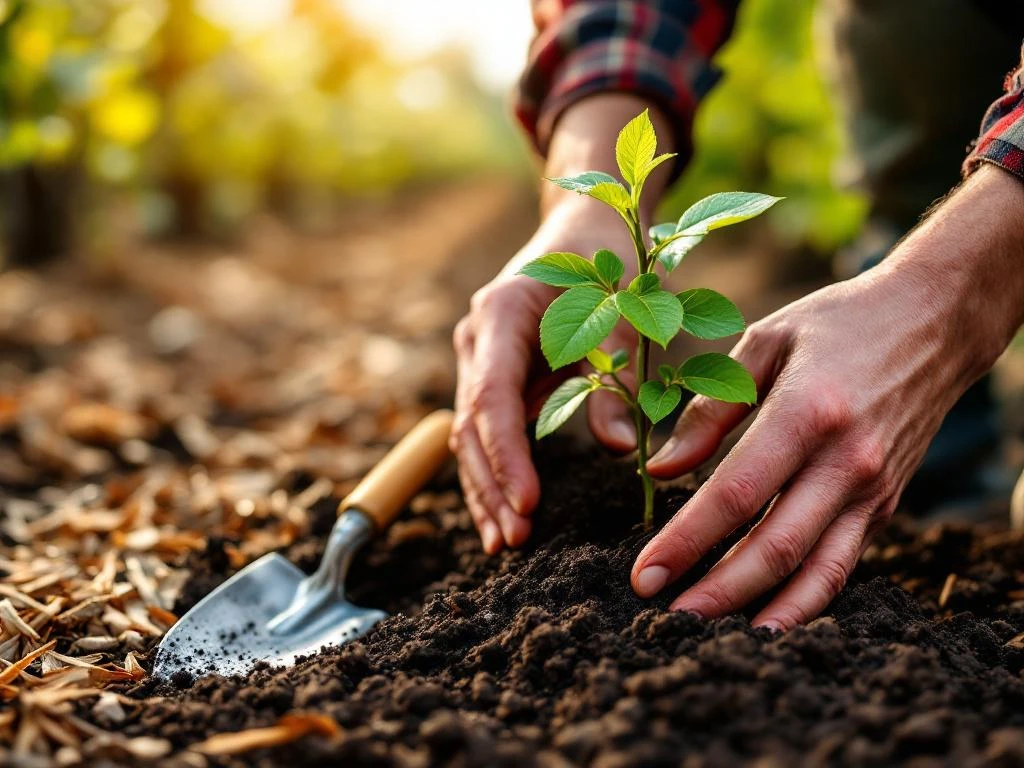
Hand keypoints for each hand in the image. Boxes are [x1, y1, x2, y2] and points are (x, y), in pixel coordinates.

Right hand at [451, 94, 675, 553]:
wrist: (586, 225)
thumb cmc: (612, 261)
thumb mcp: (627, 313)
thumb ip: (618, 377)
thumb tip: (621, 450)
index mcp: (501, 314)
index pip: (492, 397)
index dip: (507, 454)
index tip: (528, 503)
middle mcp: (477, 338)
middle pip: (471, 424)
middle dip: (492, 484)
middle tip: (516, 540)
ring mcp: (477, 357)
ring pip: (468, 434)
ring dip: (485, 488)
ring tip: (504, 542)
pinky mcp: (492, 374)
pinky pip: (484, 431)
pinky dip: (492, 472)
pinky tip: (501, 515)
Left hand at [631, 164, 1023, 628]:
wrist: (934, 322)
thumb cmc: (837, 324)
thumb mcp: (766, 342)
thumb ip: (711, 410)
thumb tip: (661, 470)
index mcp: (808, 412)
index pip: (736, 495)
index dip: (686, 541)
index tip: (644, 574)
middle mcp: (846, 461)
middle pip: (774, 546)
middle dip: (715, 591)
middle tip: (664, 616)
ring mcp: (872, 488)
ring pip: (814, 570)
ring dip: (760, 609)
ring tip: (709, 634)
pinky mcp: (886, 504)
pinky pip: (842, 563)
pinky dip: (805, 598)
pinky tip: (766, 618)